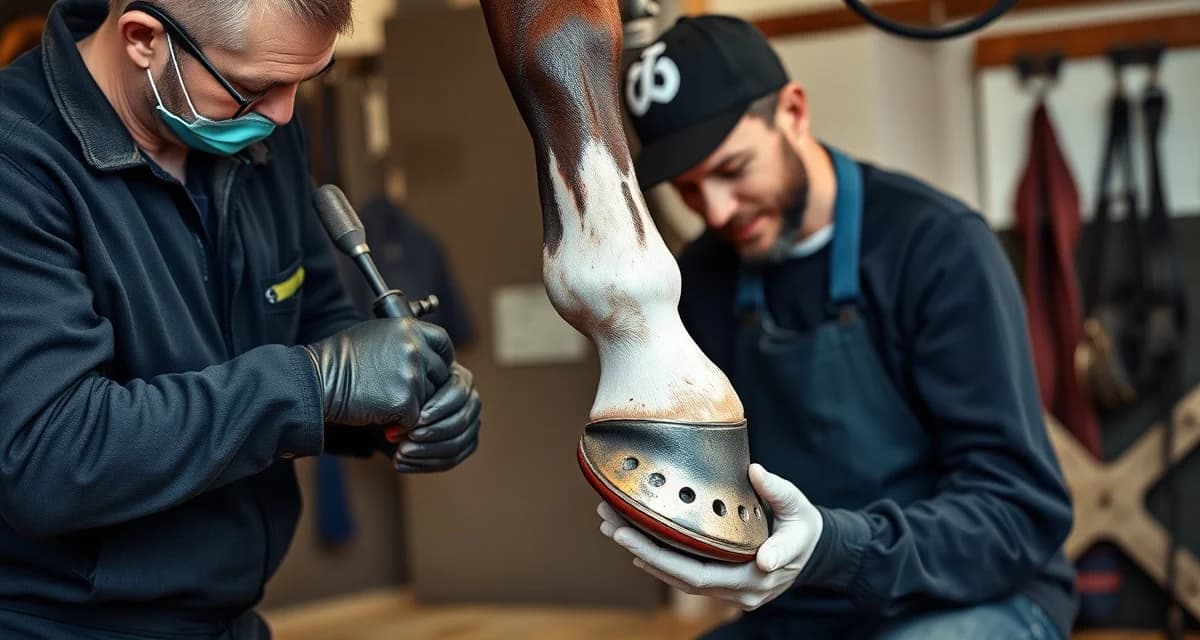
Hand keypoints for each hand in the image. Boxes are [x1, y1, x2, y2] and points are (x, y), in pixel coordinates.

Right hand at [303, 317, 452, 427]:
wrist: (317, 380)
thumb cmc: (340, 360)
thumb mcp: (376, 335)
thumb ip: (405, 341)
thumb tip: (425, 355)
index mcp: (409, 328)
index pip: (443, 343)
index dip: (442, 360)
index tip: (434, 372)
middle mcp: (415, 347)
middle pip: (440, 375)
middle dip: (425, 388)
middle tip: (396, 392)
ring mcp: (412, 374)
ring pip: (429, 399)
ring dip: (410, 405)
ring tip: (379, 398)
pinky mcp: (406, 401)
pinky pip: (414, 419)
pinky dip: (398, 422)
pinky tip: (377, 411)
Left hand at [391, 362, 481, 472]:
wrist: (398, 404)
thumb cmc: (400, 389)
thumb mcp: (403, 386)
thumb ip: (409, 393)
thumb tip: (410, 418)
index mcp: (461, 380)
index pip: (457, 395)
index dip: (438, 409)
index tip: (416, 420)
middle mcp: (471, 403)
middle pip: (459, 423)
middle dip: (431, 435)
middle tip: (404, 443)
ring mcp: (471, 426)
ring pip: (455, 446)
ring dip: (425, 452)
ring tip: (399, 453)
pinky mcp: (465, 446)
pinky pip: (449, 461)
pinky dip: (423, 464)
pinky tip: (400, 463)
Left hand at [598, 463, 822, 610]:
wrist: (812, 551)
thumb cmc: (803, 526)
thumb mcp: (798, 507)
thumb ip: (777, 492)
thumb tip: (757, 472)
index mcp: (761, 572)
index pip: (712, 573)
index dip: (677, 562)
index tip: (640, 545)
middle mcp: (742, 590)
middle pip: (686, 578)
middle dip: (646, 553)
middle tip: (615, 527)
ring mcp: (730, 593)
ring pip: (680, 580)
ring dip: (645, 556)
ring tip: (613, 528)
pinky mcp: (721, 585)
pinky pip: (685, 577)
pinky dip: (659, 560)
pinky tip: (633, 541)